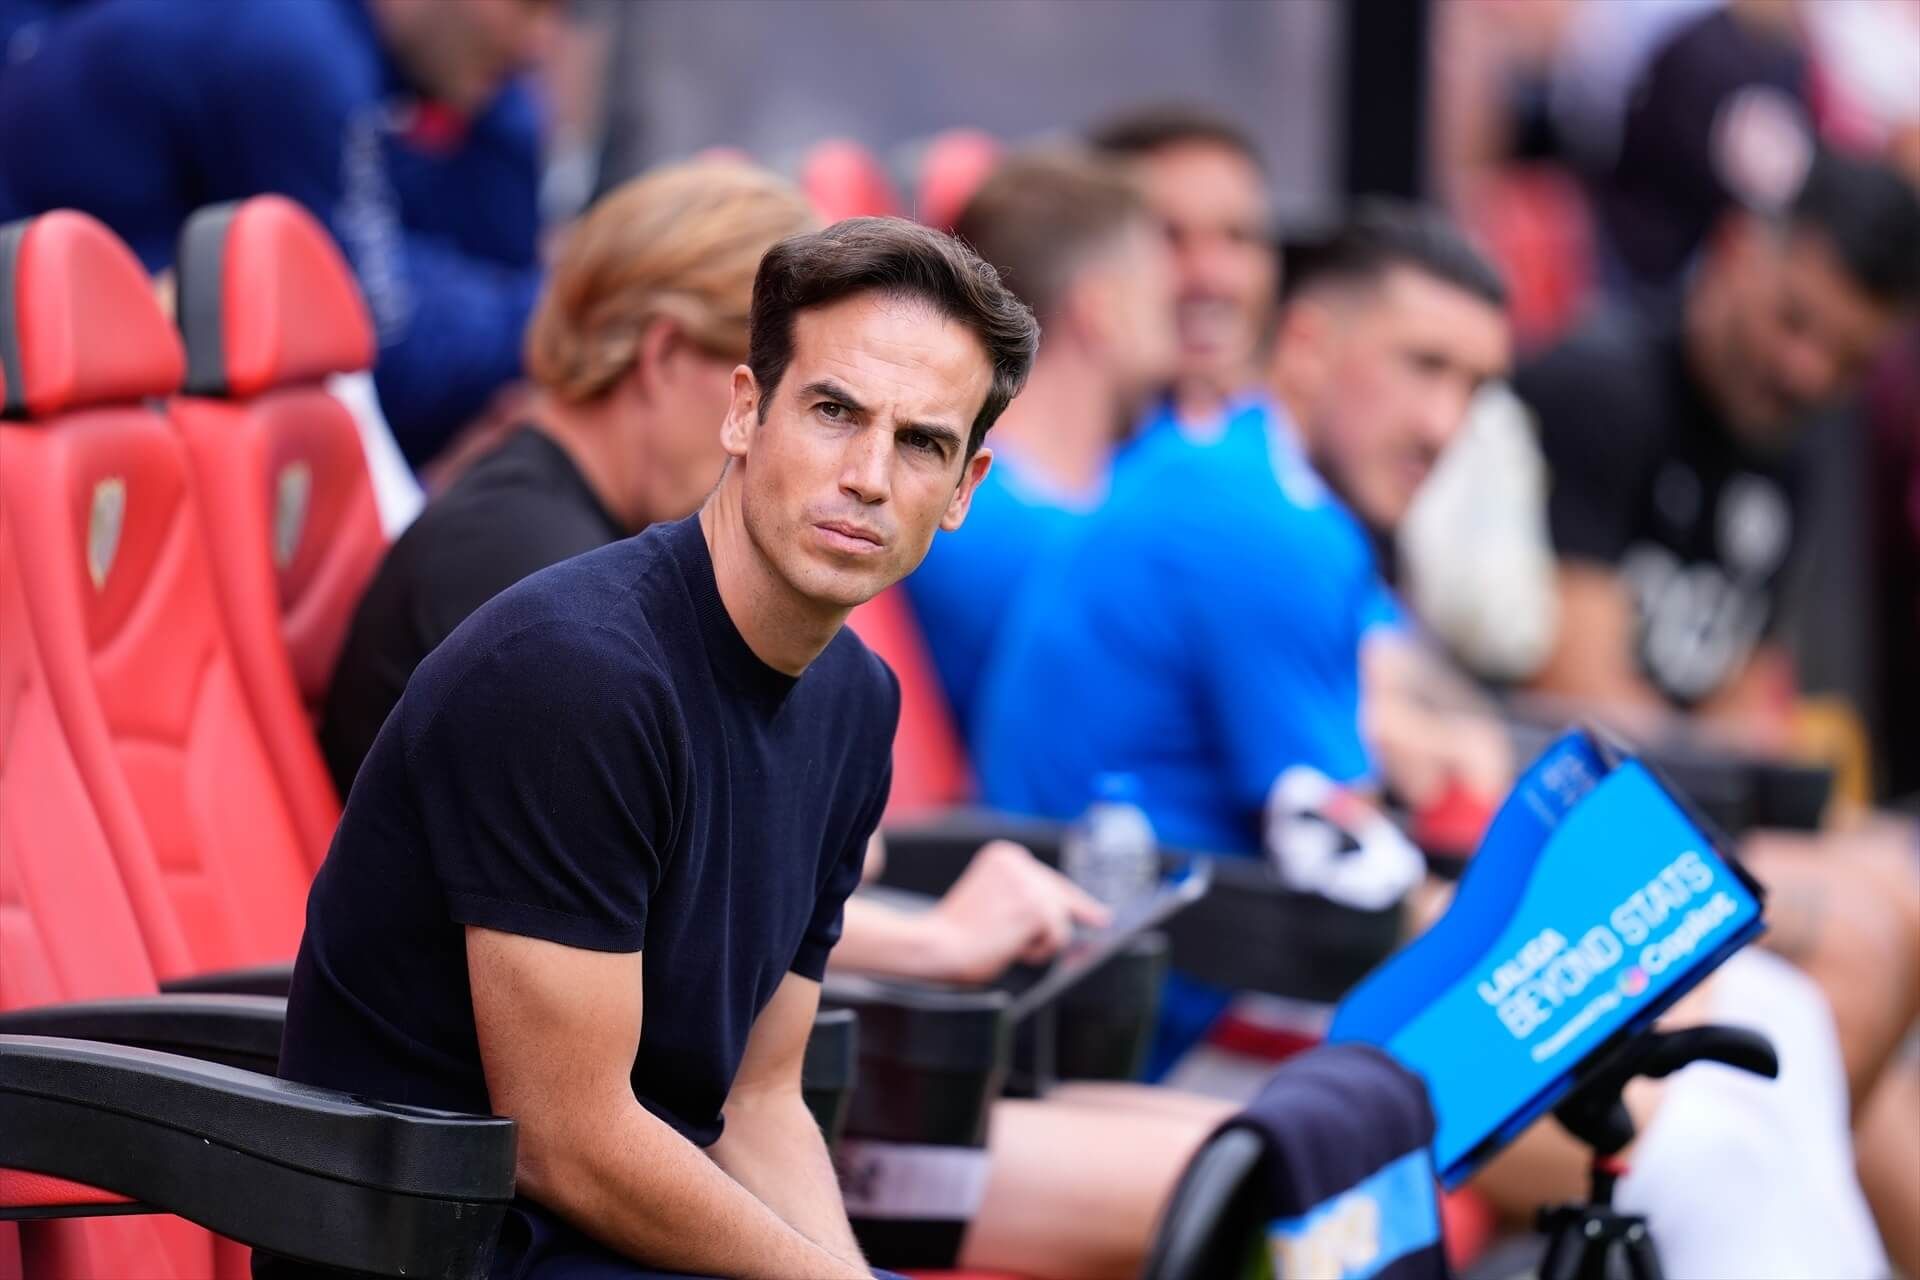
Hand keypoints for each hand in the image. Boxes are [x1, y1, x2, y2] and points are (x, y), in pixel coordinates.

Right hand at [921, 841, 1110, 983]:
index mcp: (1004, 855)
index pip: (1047, 877)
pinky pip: (1058, 936)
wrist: (938, 945)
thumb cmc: (958, 932)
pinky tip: (1015, 949)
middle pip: (1061, 894)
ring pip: (1061, 919)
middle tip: (1102, 919)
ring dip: (1042, 940)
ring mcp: (1029, 883)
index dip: (1072, 896)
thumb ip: (1026, 897)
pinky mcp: (1037, 908)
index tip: (1095, 907)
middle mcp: (1019, 862)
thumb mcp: (993, 900)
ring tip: (1009, 944)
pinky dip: (1041, 950)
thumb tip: (1072, 912)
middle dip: (1081, 910)